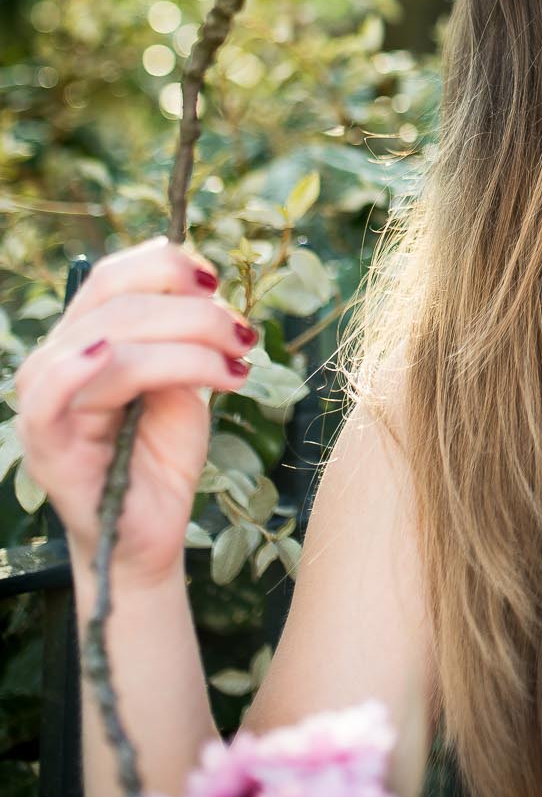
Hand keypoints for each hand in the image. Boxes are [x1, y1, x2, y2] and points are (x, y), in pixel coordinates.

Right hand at [13, 237, 260, 587]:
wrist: (150, 531)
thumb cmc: (160, 454)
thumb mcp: (182, 383)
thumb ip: (181, 337)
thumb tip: (201, 290)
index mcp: (86, 335)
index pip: (117, 275)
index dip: (169, 266)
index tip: (219, 283)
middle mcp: (57, 358)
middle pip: (123, 301)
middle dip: (197, 313)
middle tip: (243, 337)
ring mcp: (44, 398)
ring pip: (113, 339)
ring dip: (187, 345)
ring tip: (234, 367)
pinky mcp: (45, 443)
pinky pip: (50, 393)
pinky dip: (77, 367)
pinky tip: (108, 356)